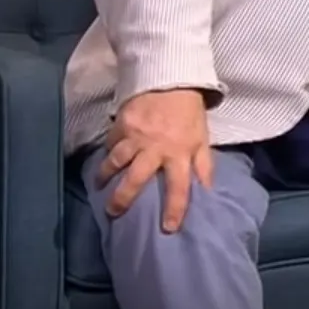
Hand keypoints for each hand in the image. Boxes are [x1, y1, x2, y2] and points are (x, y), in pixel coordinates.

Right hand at [96, 89, 212, 232]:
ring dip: (106, 176)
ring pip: (116, 162)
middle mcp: (156, 149)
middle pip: (136, 180)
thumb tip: (208, 191)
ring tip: (100, 185)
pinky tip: (104, 157)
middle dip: (122, 199)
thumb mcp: (202, 139)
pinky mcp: (121, 125)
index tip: (168, 229)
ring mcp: (136, 137)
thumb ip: (204, 166)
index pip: (179, 188)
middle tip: (113, 212)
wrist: (171, 79)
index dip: (175, 210)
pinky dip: (107, 151)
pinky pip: (111, 143)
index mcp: (180, 154)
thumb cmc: (189, 114)